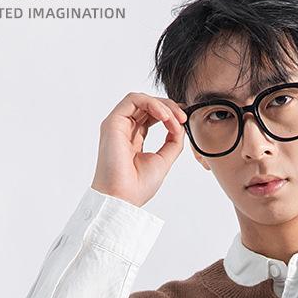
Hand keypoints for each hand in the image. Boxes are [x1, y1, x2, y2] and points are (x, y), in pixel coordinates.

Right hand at [91, 91, 187, 207]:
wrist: (123, 198)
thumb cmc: (137, 186)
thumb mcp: (163, 160)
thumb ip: (172, 142)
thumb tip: (180, 126)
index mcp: (134, 140)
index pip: (152, 117)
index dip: (169, 114)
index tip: (184, 121)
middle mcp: (125, 130)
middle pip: (148, 106)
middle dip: (169, 108)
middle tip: (183, 118)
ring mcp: (118, 125)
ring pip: (141, 100)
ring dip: (162, 105)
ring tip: (175, 119)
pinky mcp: (113, 122)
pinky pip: (133, 100)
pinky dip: (152, 104)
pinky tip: (165, 116)